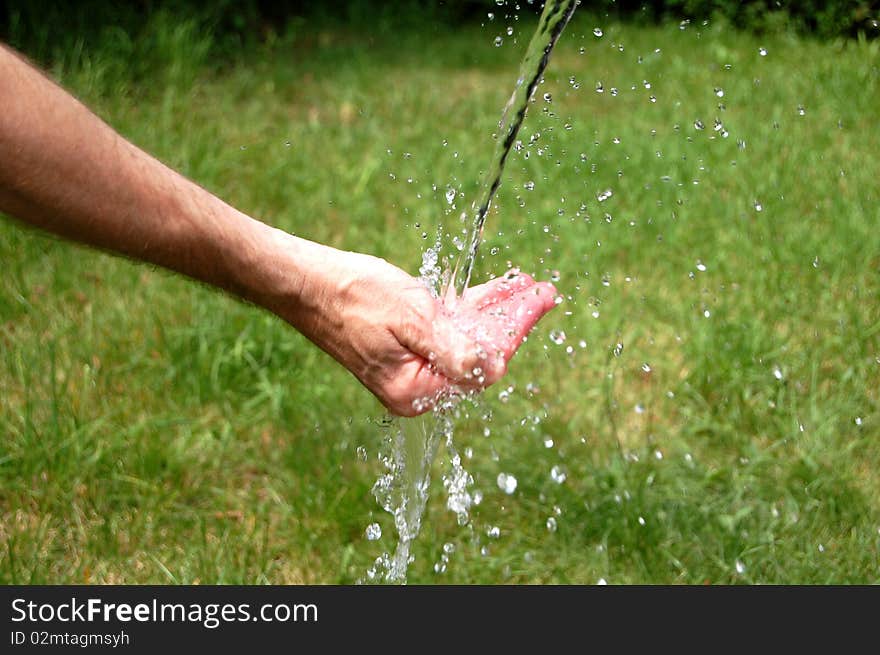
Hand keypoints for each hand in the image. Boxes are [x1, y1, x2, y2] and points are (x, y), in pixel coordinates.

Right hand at [283, 246, 556, 415]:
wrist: (308, 284)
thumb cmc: (354, 297)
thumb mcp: (411, 319)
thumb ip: (454, 348)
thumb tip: (495, 369)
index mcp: (416, 390)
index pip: (481, 367)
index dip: (514, 333)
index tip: (540, 303)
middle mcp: (417, 385)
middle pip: (478, 353)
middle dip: (512, 321)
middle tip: (545, 292)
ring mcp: (413, 365)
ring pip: (466, 337)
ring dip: (496, 312)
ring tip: (529, 287)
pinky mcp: (408, 345)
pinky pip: (448, 329)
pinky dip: (471, 310)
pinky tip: (497, 292)